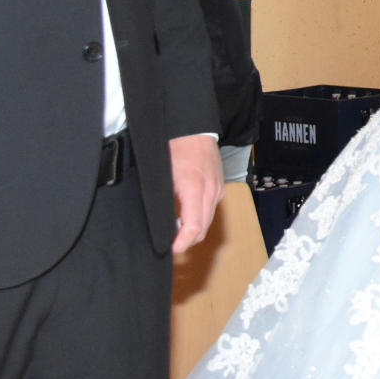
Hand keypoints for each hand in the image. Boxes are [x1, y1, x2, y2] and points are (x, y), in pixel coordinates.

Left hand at [168, 134, 224, 253]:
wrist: (194, 128)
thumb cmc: (174, 147)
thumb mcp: (162, 176)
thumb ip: (162, 200)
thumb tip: (159, 223)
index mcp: (194, 187)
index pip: (194, 227)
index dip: (182, 243)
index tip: (171, 250)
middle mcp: (210, 190)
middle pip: (203, 228)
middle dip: (188, 241)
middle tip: (170, 244)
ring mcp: (217, 188)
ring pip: (208, 220)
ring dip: (194, 230)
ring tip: (176, 231)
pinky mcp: (220, 186)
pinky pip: (211, 209)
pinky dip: (200, 217)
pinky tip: (186, 214)